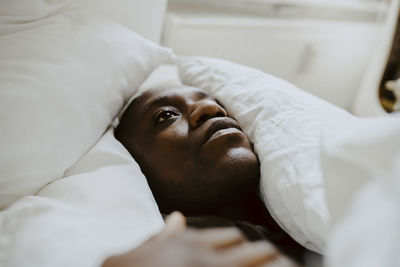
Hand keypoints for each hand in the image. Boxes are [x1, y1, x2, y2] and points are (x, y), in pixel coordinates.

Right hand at [102, 212, 298, 266]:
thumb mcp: (138, 254)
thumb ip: (159, 236)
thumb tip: (175, 217)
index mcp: (188, 246)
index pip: (231, 237)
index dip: (248, 248)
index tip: (261, 255)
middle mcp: (205, 259)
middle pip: (254, 251)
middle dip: (271, 259)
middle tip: (286, 265)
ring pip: (261, 263)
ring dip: (277, 266)